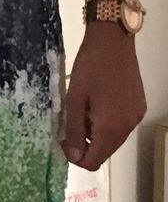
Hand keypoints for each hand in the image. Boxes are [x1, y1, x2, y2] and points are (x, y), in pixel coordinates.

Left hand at [60, 22, 146, 170]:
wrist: (113, 41)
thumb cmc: (89, 67)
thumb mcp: (74, 99)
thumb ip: (74, 130)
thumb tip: (74, 156)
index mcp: (111, 127)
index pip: (93, 161)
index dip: (75, 156)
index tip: (63, 139)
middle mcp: (128, 127)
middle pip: (104, 152)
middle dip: (85, 146)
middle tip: (70, 125)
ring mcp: (136, 117)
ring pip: (113, 140)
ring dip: (95, 134)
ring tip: (83, 111)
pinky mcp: (139, 107)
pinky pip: (120, 127)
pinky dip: (107, 124)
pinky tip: (97, 105)